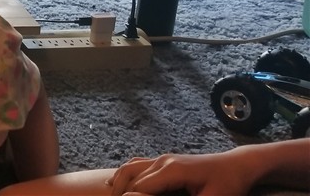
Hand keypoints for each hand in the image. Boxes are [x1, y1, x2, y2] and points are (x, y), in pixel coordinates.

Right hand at [108, 152, 251, 195]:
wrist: (238, 166)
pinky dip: (123, 175)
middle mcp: (162, 161)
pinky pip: (136, 165)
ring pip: (129, 170)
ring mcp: (162, 159)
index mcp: (171, 171)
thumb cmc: (227, 186)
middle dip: (121, 195)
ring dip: (118, 186)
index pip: (138, 188)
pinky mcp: (164, 161)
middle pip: (130, 180)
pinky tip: (114, 184)